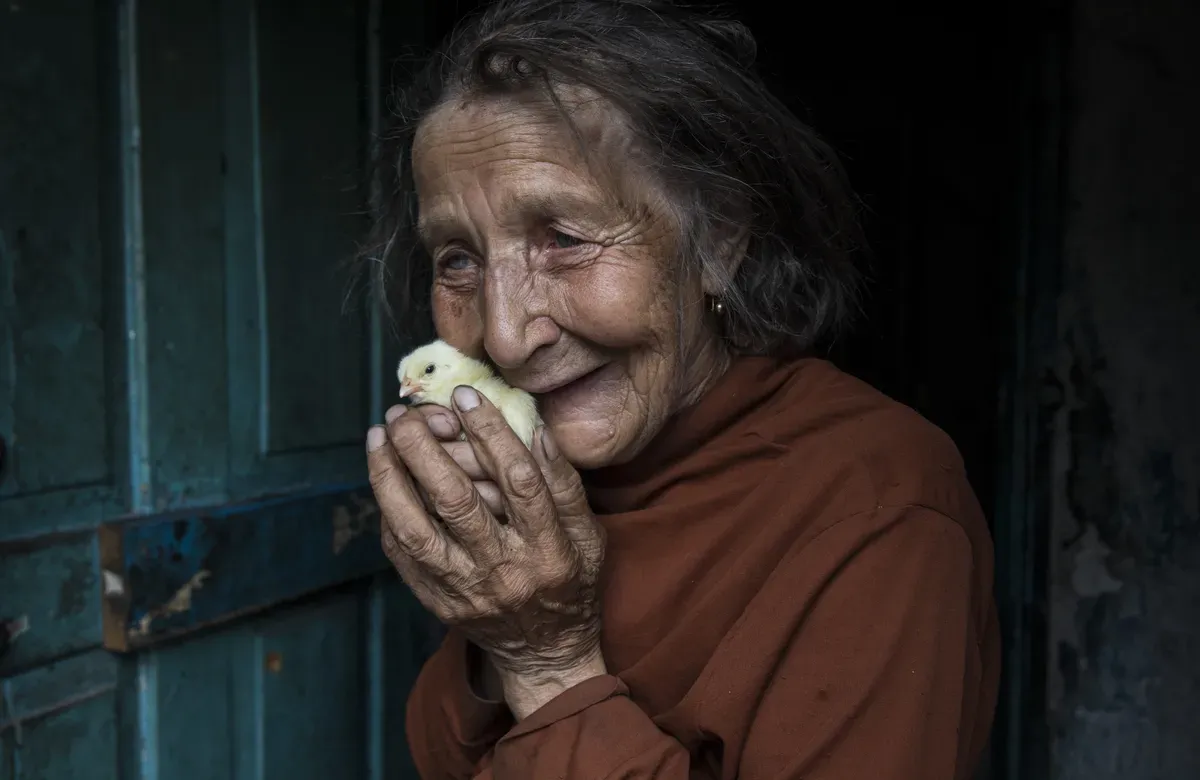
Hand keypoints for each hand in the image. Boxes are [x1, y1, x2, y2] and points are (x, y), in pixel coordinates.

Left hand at [367, 386, 607, 715]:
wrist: (544, 652)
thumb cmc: (570, 581)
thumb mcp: (589, 536)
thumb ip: (565, 485)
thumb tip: (536, 429)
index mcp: (550, 550)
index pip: (519, 481)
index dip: (491, 433)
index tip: (465, 397)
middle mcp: (505, 571)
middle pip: (457, 501)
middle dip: (425, 448)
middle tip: (407, 413)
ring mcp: (466, 590)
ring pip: (416, 528)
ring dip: (391, 478)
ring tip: (380, 438)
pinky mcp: (437, 601)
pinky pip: (402, 553)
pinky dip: (388, 512)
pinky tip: (383, 479)